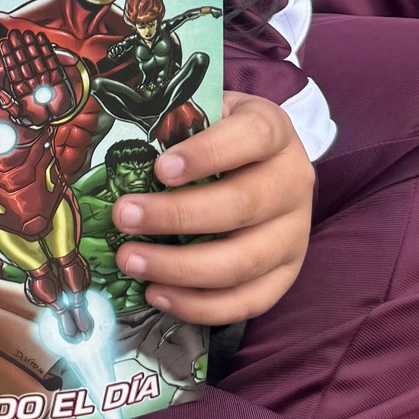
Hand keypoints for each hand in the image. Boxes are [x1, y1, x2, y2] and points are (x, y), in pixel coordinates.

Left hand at [0, 28, 61, 114]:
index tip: (3, 43)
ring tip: (27, 33)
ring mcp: (43, 77)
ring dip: (31, 46)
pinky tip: (41, 38)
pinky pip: (51, 61)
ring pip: (36, 59)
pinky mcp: (57, 76)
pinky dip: (47, 50)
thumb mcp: (21, 113)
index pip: (12, 69)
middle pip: (23, 61)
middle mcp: (31, 80)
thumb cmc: (37, 118)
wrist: (58, 119)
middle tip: (13, 34)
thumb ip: (8, 104)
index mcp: (20, 88)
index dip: (7, 56)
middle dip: (18, 47)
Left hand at [111, 92, 313, 323]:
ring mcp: (295, 234)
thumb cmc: (222, 136)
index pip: (252, 138)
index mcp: (276, 133)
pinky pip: (248, 301)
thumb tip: (124, 154)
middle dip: (176, 216)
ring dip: (180, 268)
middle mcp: (294, 183)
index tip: (160, 169)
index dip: (207, 154)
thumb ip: (178, 125)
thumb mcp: (207, 113)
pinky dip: (200, 305)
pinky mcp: (287, 274)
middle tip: (123, 217)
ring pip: (243, 261)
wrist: (267, 164)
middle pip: (240, 206)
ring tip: (130, 261)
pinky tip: (156, 294)